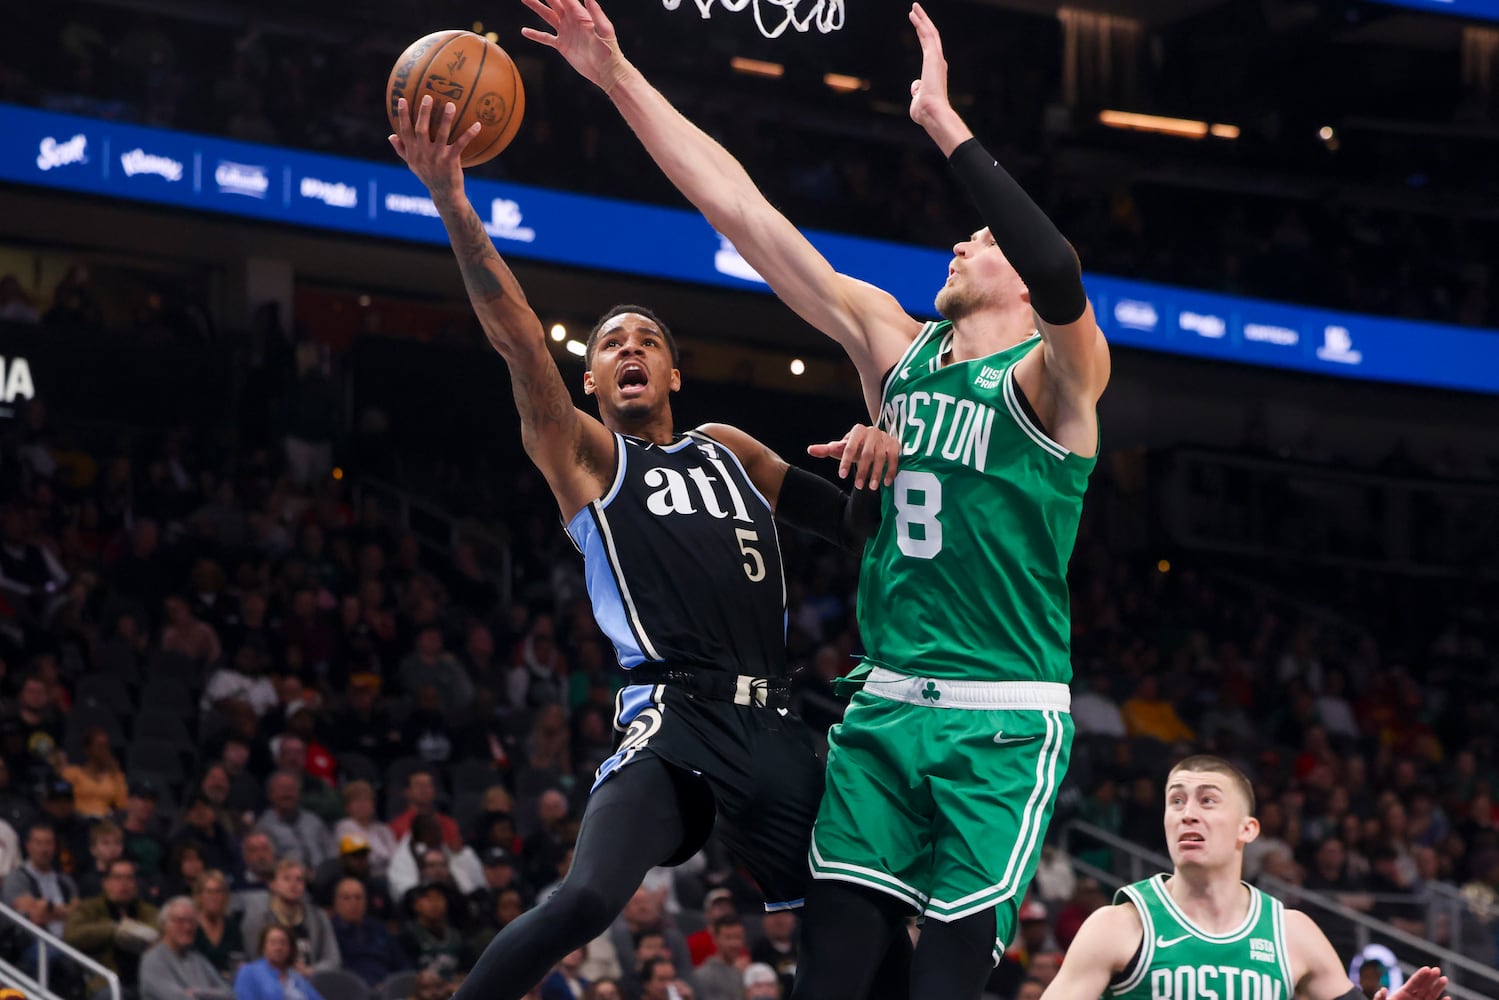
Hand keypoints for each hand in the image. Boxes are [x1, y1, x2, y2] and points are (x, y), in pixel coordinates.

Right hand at [387, 94, 482, 203]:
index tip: (401, 99)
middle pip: (421, 129)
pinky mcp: (451, 162)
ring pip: (441, 135)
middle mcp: (423, 154)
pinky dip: (469, 135)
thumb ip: (402, 150)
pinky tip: (477, 125)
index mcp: (413, 152)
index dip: (402, 115)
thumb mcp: (412, 165)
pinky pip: (460, 145)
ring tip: (451, 105)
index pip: (405, 131)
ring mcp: (437, 158)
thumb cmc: (428, 177)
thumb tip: (391, 135)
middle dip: (423, 113)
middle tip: (428, 97)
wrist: (444, 194)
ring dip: (446, 119)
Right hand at [521, 0, 630, 93]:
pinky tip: (524, 31)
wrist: (607, 71)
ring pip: (547, 16)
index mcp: (580, 14)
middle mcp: (571, 20)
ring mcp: (566, 32)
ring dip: (536, 7)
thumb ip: (595, 12)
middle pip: (554, 2)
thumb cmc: (610, 50)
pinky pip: (546, 38)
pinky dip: (536, 35)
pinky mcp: (562, 46)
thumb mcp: (604, 30)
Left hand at [807, 425, 900, 489]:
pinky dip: (890, 471)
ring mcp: (885, 437)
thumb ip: (826, 449)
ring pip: (881, 457)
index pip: (849, 447)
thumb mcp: (841, 448)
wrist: (875, 441)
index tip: (841, 476)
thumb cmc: (855, 447)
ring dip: (876, 473)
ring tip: (871, 488)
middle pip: (866, 454)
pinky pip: (894, 458)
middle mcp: (872, 431)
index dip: (844, 462)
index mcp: (857, 431)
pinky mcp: (895, 444)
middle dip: (861, 471)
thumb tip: (810, 450)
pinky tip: (885, 483)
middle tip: (857, 486)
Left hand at [907, 3, 971, 155]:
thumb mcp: (918, 98)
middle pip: (931, 36)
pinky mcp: (933, 57)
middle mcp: (938, 61)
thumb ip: (917, 89)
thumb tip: (916, 86)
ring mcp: (936, 58)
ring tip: (914, 7)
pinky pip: (928, 35)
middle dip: (924, 22)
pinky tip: (914, 14)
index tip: (917, 25)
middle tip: (916, 10)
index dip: (922, 35)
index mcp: (935, 70)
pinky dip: (921, 23)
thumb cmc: (924, 111)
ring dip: (922, 19)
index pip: (928, 47)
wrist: (931, 113)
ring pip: (930, 32)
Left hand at [1377, 966, 1449, 999]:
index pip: (1413, 983)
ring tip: (1444, 978)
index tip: (1427, 968)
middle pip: (1423, 987)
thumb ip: (1380, 998)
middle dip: (1430, 978)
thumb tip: (1383, 989)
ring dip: (1438, 988)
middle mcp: (1413, 998)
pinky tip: (1447, 998)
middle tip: (1437, 969)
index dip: (1420, 976)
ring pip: (1431, 995)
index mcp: (1402, 994)